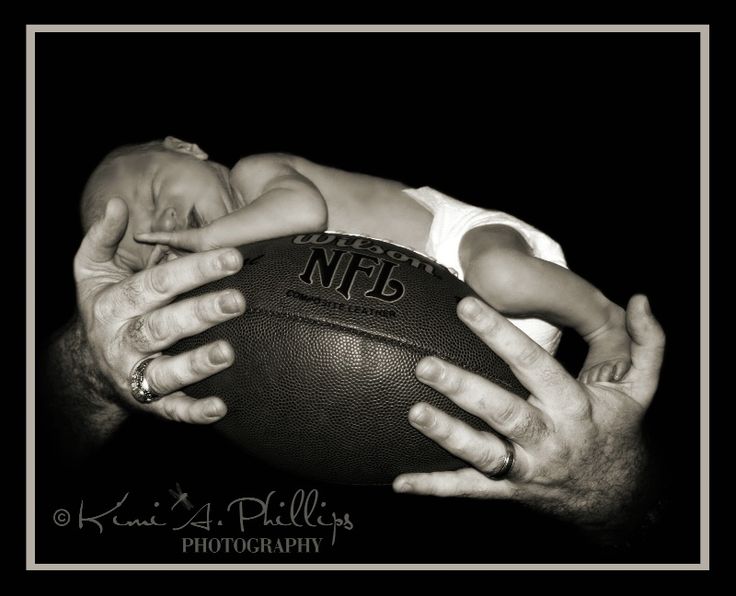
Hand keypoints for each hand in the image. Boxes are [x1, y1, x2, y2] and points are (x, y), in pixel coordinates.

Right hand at [73, 198, 244, 423]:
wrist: (87, 366)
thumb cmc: (104, 307)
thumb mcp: (91, 271)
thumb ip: (103, 237)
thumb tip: (117, 204)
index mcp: (116, 303)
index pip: (157, 283)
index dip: (194, 269)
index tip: (231, 256)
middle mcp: (124, 339)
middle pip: (163, 326)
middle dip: (201, 312)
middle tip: (239, 300)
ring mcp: (135, 373)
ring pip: (165, 371)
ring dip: (196, 363)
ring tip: (228, 352)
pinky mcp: (148, 404)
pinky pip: (171, 410)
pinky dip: (194, 412)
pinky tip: (221, 407)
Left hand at [393, 294, 664, 532]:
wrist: (615, 496)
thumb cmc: (617, 431)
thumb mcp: (640, 389)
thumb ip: (647, 343)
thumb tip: (642, 300)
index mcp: (574, 406)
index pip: (534, 365)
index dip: (501, 335)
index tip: (466, 306)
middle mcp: (548, 438)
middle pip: (504, 412)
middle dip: (465, 389)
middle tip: (426, 364)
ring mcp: (526, 468)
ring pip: (484, 453)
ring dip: (448, 436)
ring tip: (414, 413)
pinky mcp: (509, 490)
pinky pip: (469, 490)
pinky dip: (435, 487)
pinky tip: (401, 482)